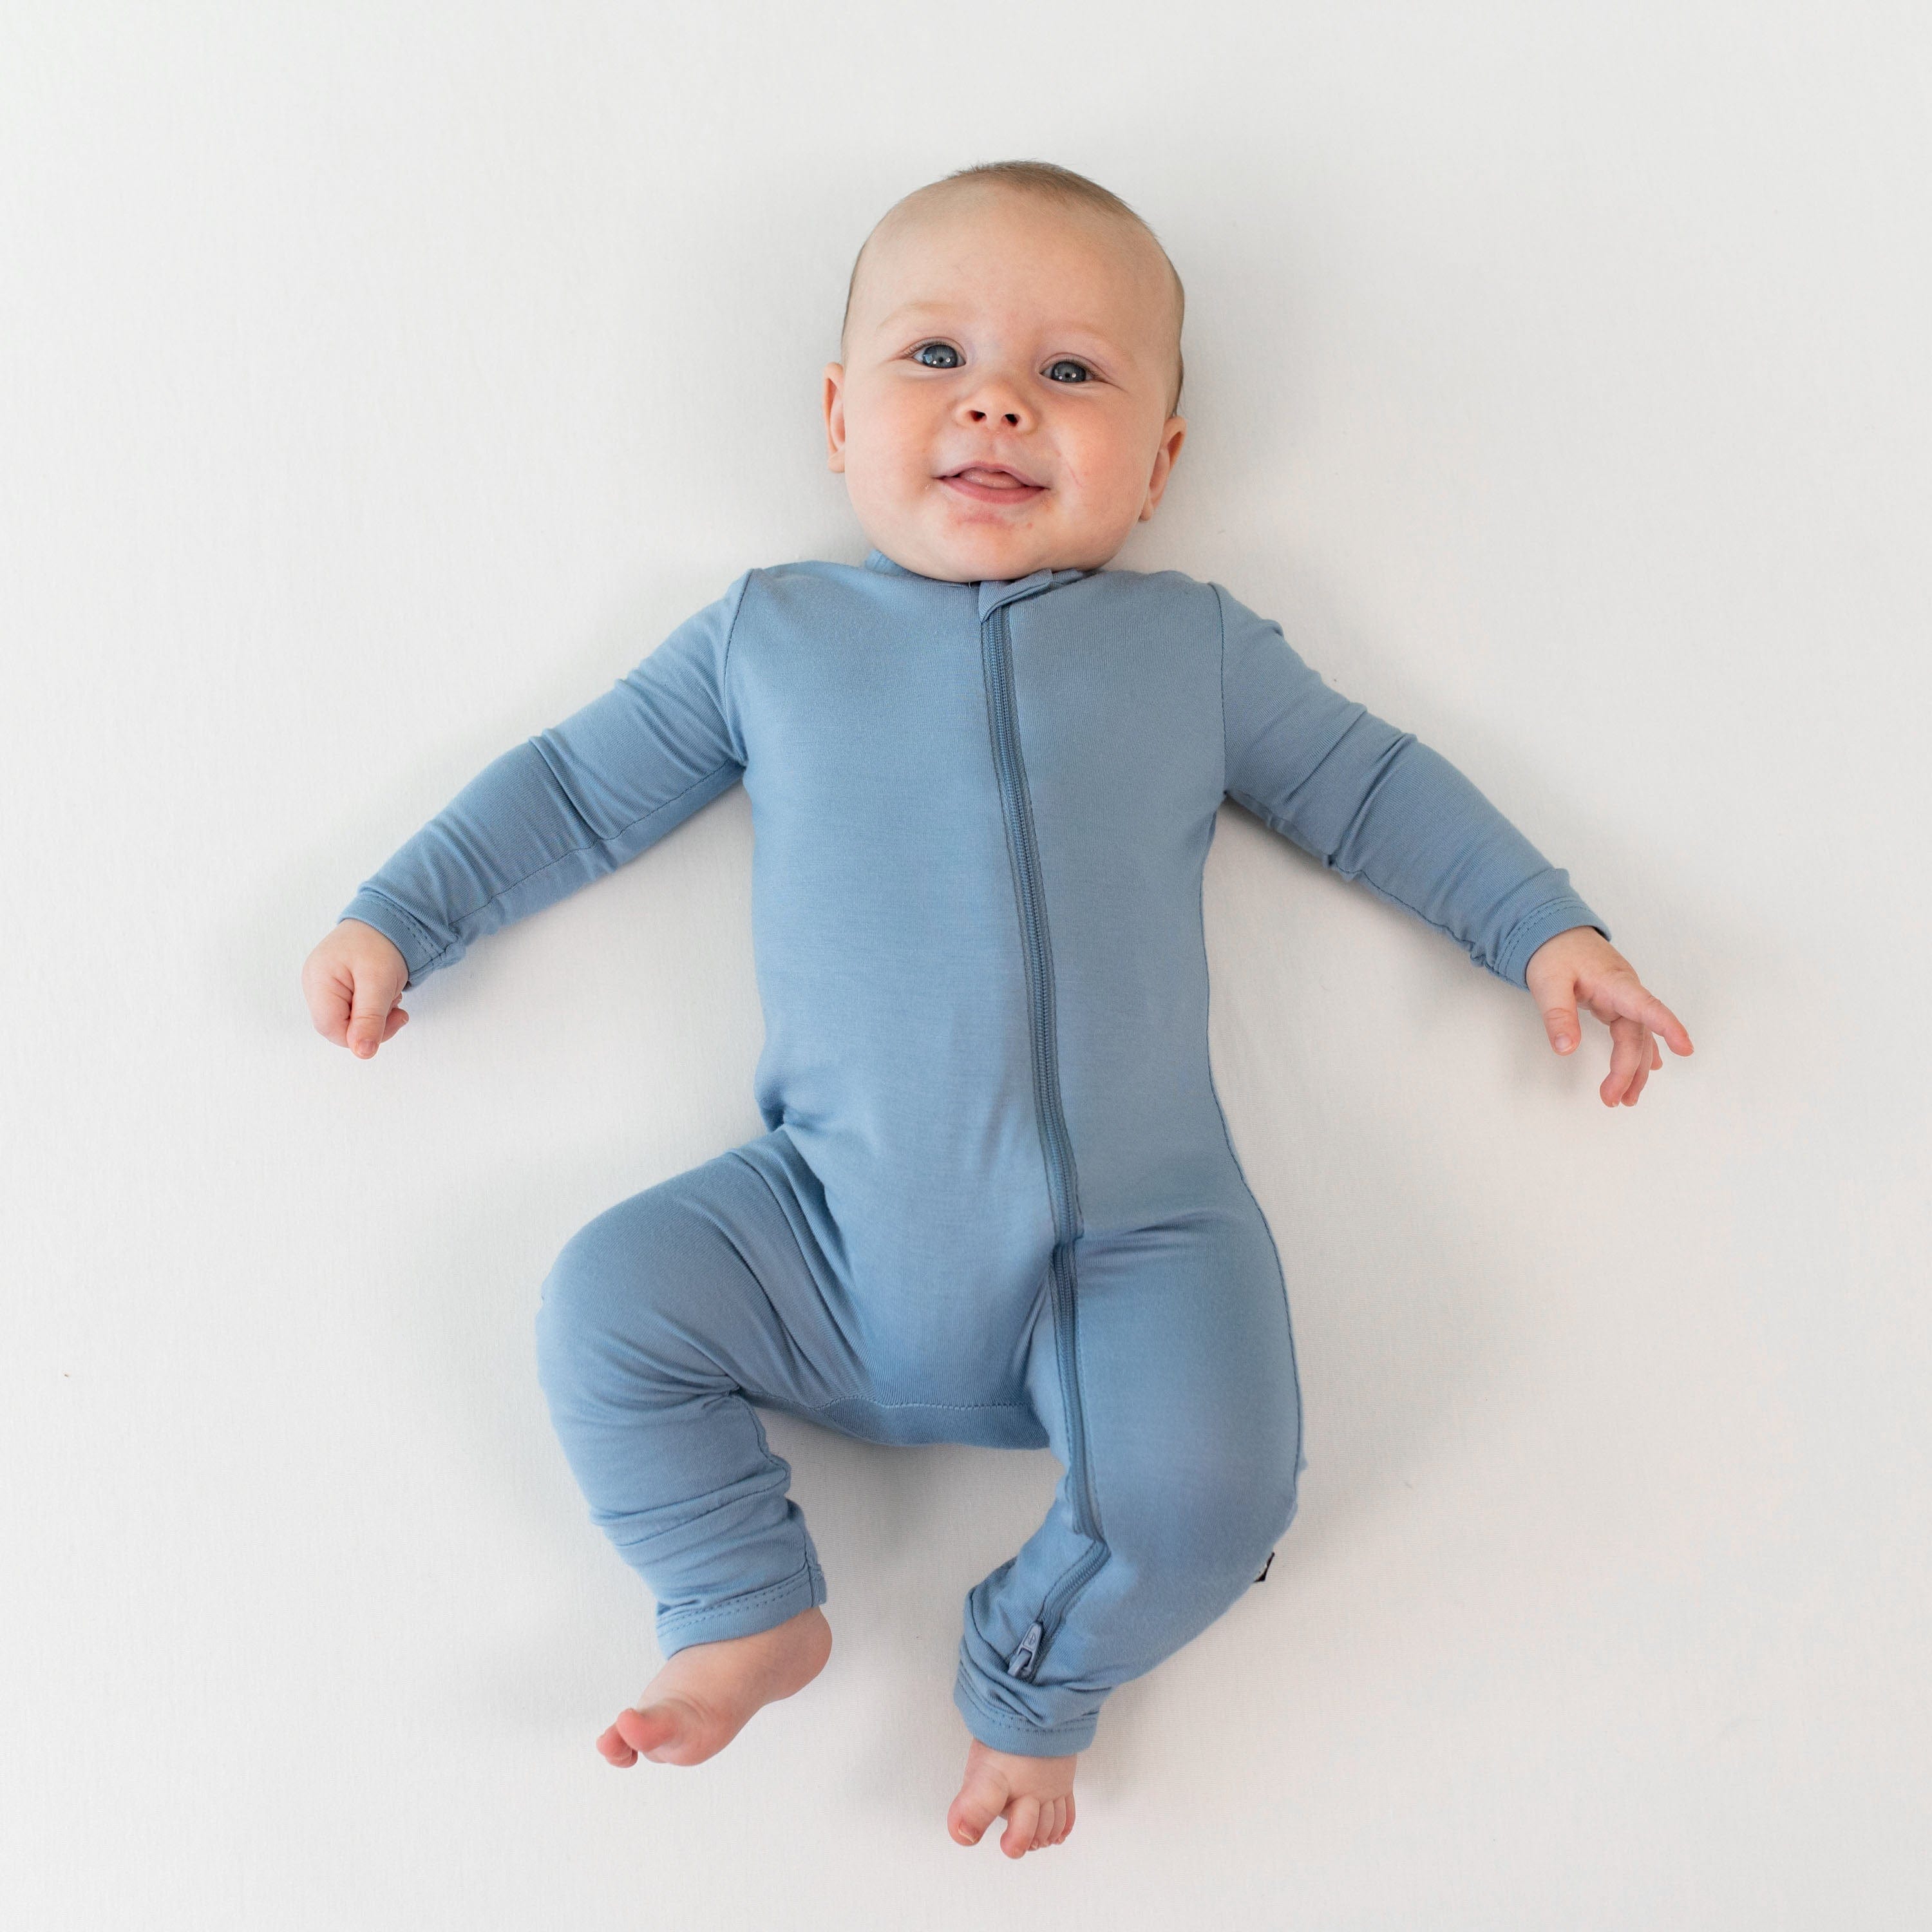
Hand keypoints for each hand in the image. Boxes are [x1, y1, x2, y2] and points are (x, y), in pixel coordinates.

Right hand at [302, 919, 410, 1058]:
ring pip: (348, 1020)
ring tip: (391, 996)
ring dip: (375, 1016)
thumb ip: (369, 1019)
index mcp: (319, 981)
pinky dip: (372, 1008)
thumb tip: (362, 1053)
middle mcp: (315, 985)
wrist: (390, 917)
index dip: (360, 1035)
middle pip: (338, 1026)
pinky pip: (352, 1010)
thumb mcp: (379, 982)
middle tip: (397, 1010)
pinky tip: (384, 995)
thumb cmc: (382, 943)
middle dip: (371, 1025)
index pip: (331, 1029)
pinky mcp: (337, 986)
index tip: (392, 1022)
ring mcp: (324, 985)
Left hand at [1524, 926, 1691, 1107]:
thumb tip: (1566, 1049)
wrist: (1553, 931)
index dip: (1667, 1027)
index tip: (1686, 1048)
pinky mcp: (1616, 1002)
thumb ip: (1557, 1015)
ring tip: (1626, 1098)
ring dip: (1635, 1068)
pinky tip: (1650, 1068)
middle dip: (1629, 1069)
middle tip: (1614, 1099)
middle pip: (1637, 1035)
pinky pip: (1634, 1031)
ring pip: (1637, 1038)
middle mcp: (1626, 992)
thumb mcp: (1548, 982)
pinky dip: (1639, 1052)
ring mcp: (1624, 998)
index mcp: (1616, 983)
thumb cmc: (1553, 952)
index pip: (1647, 1007)